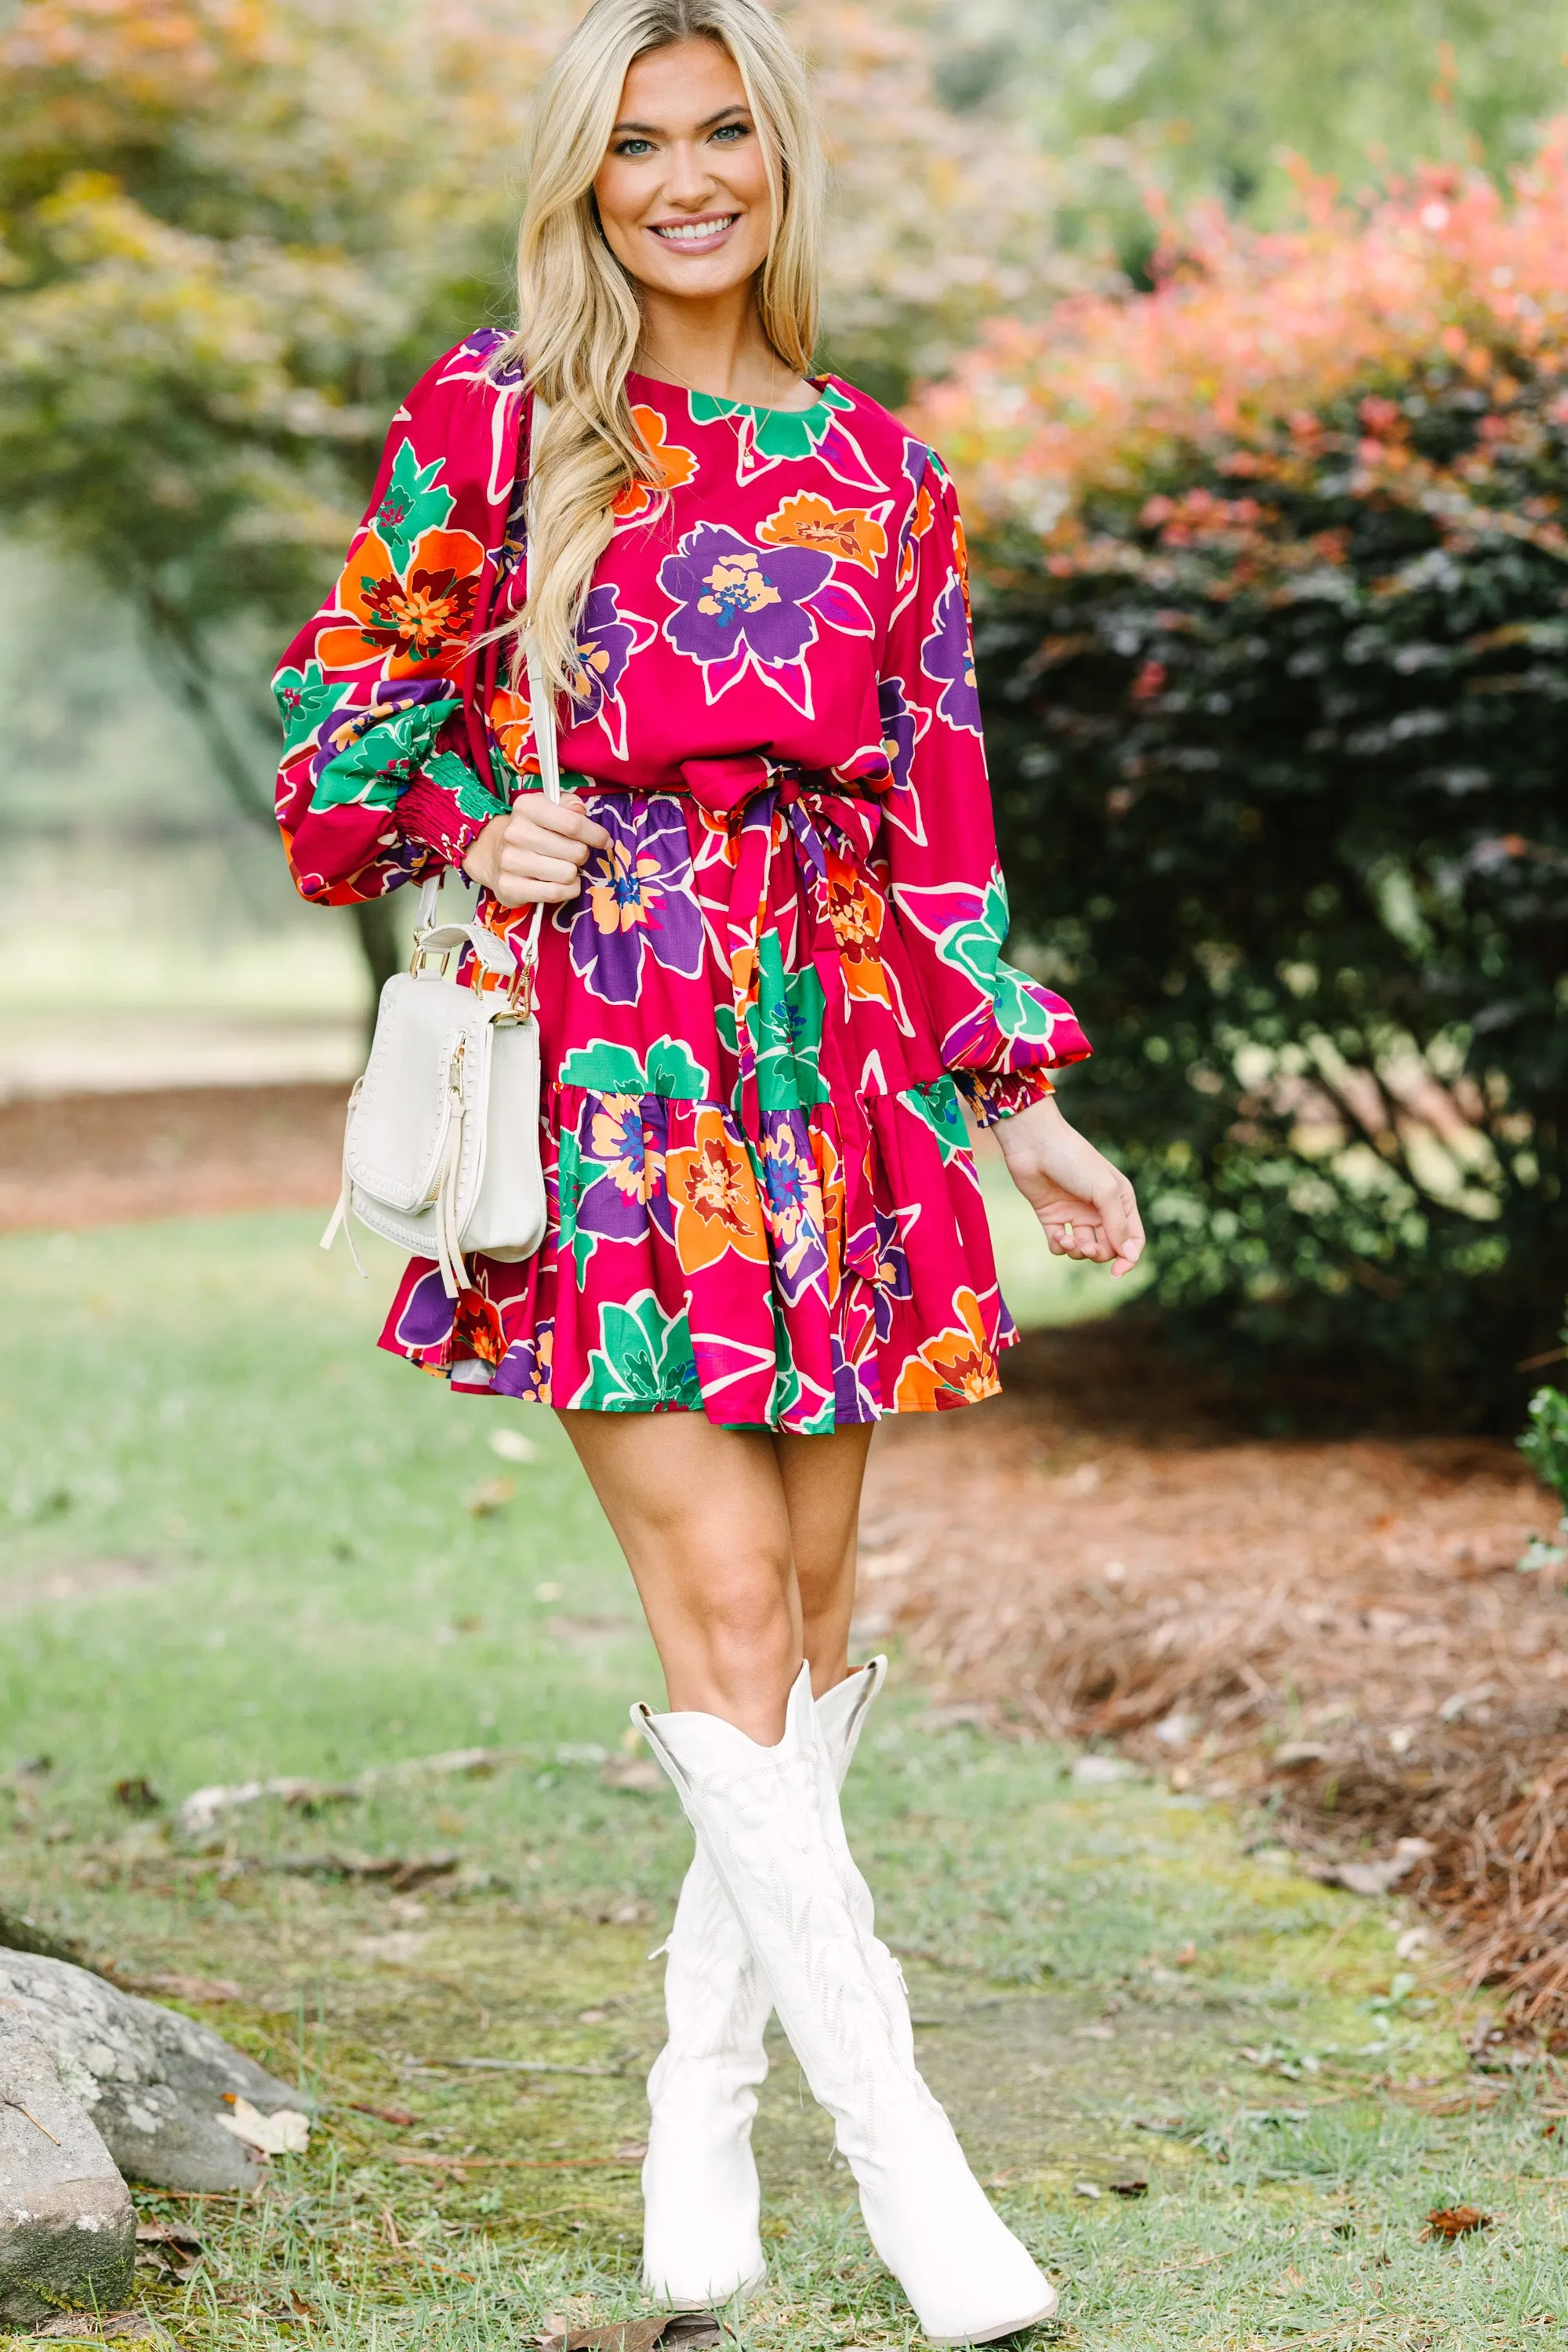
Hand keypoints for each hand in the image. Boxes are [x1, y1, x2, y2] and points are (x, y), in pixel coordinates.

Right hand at [462, 794, 609, 906]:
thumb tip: (580, 810)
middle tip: (572, 853)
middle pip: (575, 851)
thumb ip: (569, 804)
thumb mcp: (548, 807)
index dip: (596, 834)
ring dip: (573, 873)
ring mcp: (510, 861)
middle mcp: (515, 833)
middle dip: (581, 854)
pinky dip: (566, 890)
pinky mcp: (510, 887)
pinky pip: (556, 893)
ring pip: (568, 874)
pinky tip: (560, 883)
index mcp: (527, 807)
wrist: (493, 854)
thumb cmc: (531, 830)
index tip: (605, 841)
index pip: (573, 823)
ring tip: (562, 867)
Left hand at [993, 1093, 1144, 1276]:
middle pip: (1107, 1248)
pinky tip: (1056, 1236)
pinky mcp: (1051, 1216)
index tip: (1117, 1273)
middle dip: (1097, 1254)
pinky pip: (1059, 1244)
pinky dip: (1058, 1246)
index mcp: (1120, 1201)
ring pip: (1082, 1248)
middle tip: (1086, 1248)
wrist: (1034, 1144)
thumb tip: (1129, 1256)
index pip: (1132, 1239)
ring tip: (1067, 1240)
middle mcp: (1099, 1209)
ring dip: (1076, 1251)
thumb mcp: (1104, 1191)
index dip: (1127, 1259)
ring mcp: (1075, 1213)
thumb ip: (1118, 1225)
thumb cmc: (1074, 1160)